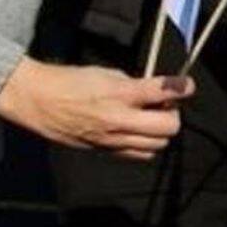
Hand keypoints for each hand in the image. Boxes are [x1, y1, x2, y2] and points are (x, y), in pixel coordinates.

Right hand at [0, 57, 191, 158]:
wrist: (39, 101)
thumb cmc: (71, 81)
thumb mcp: (106, 72)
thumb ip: (135, 84)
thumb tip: (156, 92)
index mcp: (119, 93)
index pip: (163, 92)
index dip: (182, 87)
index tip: (187, 84)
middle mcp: (119, 120)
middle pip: (168, 127)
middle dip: (173, 114)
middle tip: (165, 104)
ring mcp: (112, 139)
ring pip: (157, 145)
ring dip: (161, 131)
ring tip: (150, 118)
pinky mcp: (105, 151)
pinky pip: (139, 154)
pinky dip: (146, 143)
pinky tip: (137, 130)